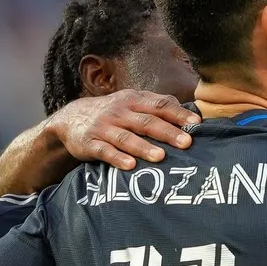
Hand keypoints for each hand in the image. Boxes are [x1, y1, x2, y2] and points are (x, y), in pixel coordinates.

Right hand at [46, 91, 196, 170]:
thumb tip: (190, 111)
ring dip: (143, 147)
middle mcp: (119, 112)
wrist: (70, 119)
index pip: (159, 105)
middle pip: (146, 122)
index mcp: (133, 100)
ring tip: (161, 156)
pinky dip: (117, 158)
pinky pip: (104, 151)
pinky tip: (130, 165)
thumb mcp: (132, 103)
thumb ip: (158, 106)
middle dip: (167, 132)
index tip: (196, 124)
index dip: (178, 114)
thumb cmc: (113, 113)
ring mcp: (103, 127)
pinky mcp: (90, 143)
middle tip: (186, 143)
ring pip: (126, 137)